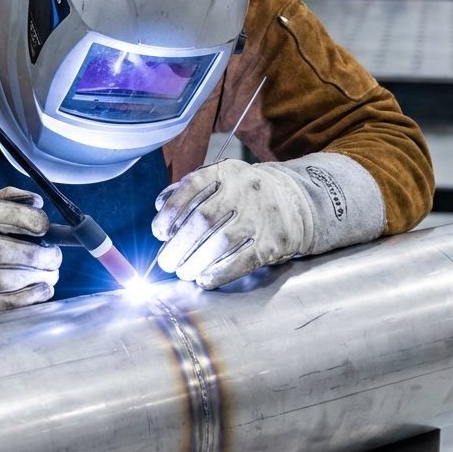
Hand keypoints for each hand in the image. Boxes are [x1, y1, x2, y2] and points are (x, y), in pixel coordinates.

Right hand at [0, 187, 61, 319]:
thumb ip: (4, 202)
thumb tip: (35, 202)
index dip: (22, 217)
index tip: (44, 225)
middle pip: (2, 252)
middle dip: (38, 255)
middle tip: (54, 256)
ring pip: (4, 281)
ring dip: (38, 278)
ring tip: (51, 274)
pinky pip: (2, 306)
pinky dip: (29, 299)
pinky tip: (42, 291)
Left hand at [151, 160, 312, 288]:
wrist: (293, 202)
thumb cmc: (245, 194)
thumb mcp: (220, 180)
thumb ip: (189, 190)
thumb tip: (160, 207)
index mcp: (226, 172)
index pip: (191, 188)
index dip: (171, 212)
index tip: (159, 232)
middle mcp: (244, 191)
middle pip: (203, 219)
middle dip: (179, 245)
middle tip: (166, 262)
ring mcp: (260, 216)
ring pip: (221, 243)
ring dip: (195, 262)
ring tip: (183, 272)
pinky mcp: (273, 241)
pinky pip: (242, 261)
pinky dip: (219, 273)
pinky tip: (204, 279)